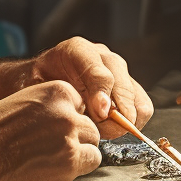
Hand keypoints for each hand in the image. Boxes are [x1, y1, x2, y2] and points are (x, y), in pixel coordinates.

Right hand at [0, 80, 101, 180]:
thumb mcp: (23, 103)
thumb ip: (51, 108)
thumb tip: (72, 118)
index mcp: (56, 91)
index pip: (81, 105)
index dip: (69, 119)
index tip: (53, 129)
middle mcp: (67, 113)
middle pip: (90, 128)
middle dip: (76, 140)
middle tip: (50, 148)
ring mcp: (70, 140)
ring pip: (93, 148)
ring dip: (78, 156)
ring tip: (48, 160)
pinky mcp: (69, 165)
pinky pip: (87, 167)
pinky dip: (72, 171)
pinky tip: (47, 170)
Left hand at [29, 38, 153, 139]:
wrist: (42, 82)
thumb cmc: (38, 87)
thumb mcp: (38, 88)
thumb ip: (61, 96)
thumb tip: (96, 112)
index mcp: (77, 50)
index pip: (98, 70)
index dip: (101, 93)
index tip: (101, 112)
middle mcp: (103, 57)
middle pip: (122, 85)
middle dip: (115, 113)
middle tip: (99, 130)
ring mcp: (119, 71)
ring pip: (137, 99)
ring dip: (123, 121)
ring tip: (101, 129)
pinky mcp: (129, 87)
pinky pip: (142, 108)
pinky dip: (132, 124)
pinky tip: (110, 128)